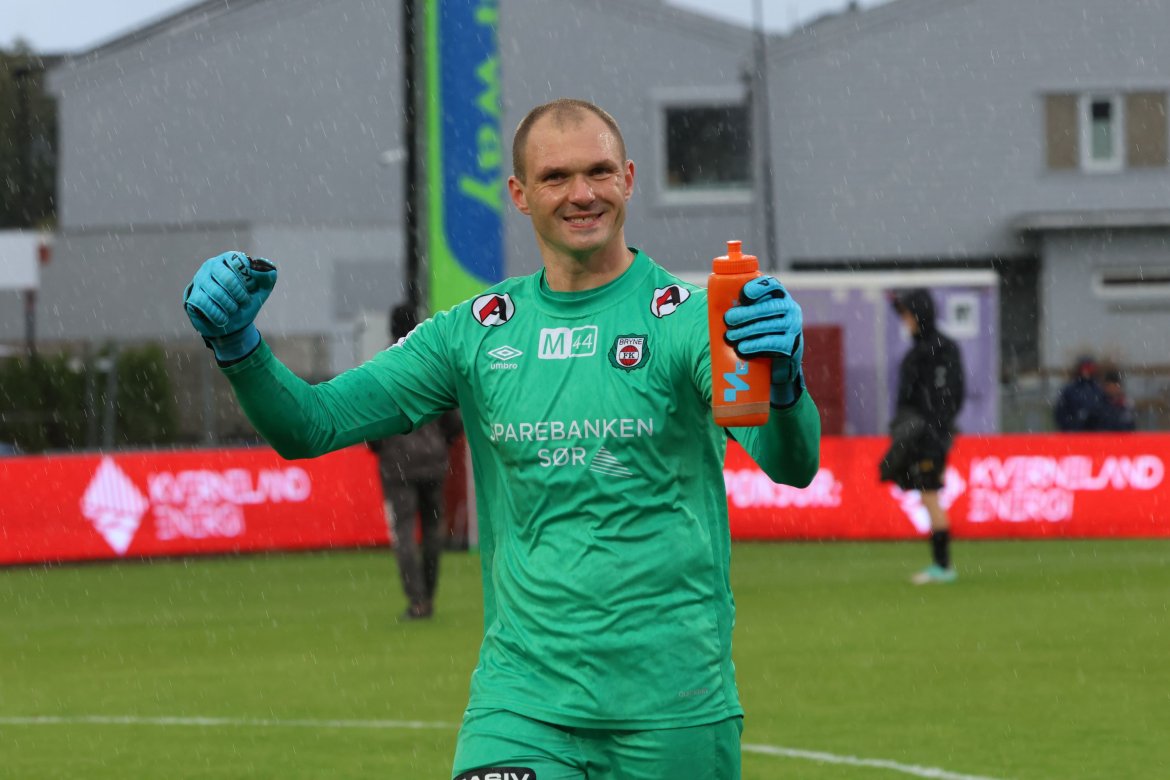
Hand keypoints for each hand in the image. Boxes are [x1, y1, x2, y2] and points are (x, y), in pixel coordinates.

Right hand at [183, 251, 277, 361]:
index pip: (239, 263)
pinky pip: (203, 304)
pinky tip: (222, 318)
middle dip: (239, 295)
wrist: (233, 324)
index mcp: (229, 259)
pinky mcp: (192, 295)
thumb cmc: (246, 301)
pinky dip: (217, 314)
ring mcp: (199, 280)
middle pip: (227, 279)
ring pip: (216, 292)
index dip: (248, 280)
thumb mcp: (262, 289)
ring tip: (233, 310)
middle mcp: (212, 265)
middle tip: (243, 301)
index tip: (250, 289)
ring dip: (230, 306)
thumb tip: (260, 266)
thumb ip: (268, 275)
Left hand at [724, 276, 803, 407]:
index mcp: (778, 296)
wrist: (779, 361)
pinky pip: (772, 343)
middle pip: (768, 307)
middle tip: (728, 319)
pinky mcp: (790, 345)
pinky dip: (755, 345)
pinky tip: (742, 348)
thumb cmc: (759, 332)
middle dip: (746, 313)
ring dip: (746, 331)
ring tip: (730, 337)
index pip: (772, 285)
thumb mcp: (754, 315)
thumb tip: (706, 301)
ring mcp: (792, 327)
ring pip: (768, 325)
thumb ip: (739, 306)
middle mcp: (789, 308)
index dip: (758, 287)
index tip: (743, 295)